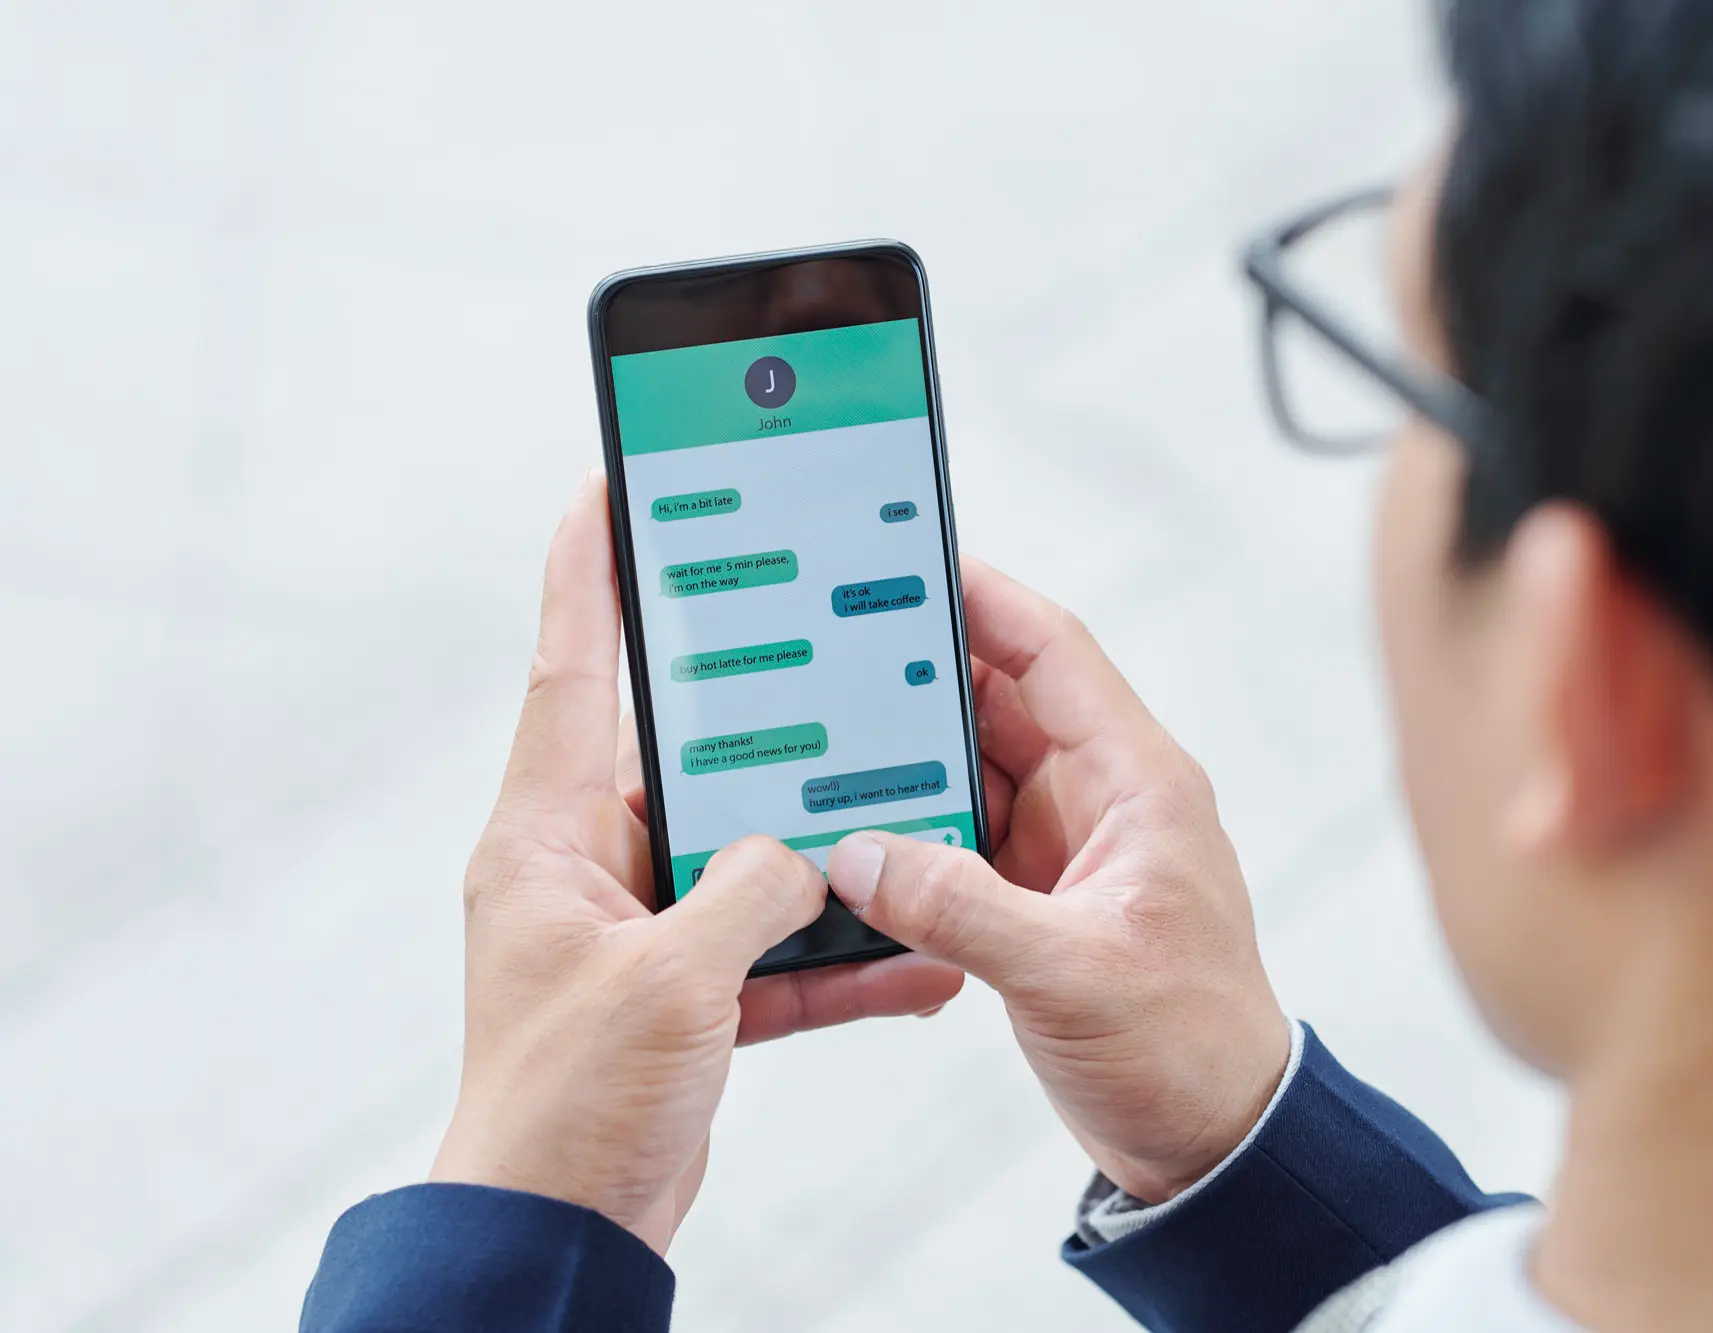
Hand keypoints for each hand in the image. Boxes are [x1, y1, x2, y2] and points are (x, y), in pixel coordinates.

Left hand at [430, 470, 964, 1250]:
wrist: (561, 1238)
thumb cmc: (569, 1111)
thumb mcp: (670, 982)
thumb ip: (746, 891)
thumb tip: (799, 854)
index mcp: (548, 838)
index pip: (571, 670)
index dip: (589, 570)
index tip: (610, 486)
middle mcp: (587, 868)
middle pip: (684, 754)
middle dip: (760, 711)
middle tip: (822, 642)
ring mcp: (639, 932)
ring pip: (745, 854)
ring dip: (821, 853)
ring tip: (899, 806)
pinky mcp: (683, 995)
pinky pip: (773, 950)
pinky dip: (838, 957)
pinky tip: (914, 960)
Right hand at [825, 559, 1290, 1203]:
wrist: (1214, 1141)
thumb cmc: (1189, 1049)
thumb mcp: (1072, 974)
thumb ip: (962, 909)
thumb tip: (860, 853)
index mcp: (1139, 785)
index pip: (1054, 654)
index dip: (984, 597)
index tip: (908, 559)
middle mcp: (1103, 799)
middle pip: (999, 701)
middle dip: (918, 673)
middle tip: (830, 644)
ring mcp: (1067, 847)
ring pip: (972, 768)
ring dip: (906, 758)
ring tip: (822, 734)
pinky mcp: (1036, 897)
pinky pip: (960, 834)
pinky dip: (910, 828)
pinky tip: (853, 829)